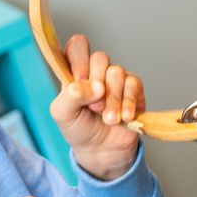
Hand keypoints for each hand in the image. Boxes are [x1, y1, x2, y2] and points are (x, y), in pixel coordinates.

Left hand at [50, 35, 143, 180]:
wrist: (101, 149)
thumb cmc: (78, 128)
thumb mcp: (62, 114)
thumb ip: (70, 96)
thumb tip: (93, 86)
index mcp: (75, 71)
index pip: (77, 46)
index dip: (79, 59)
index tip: (79, 79)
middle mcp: (96, 71)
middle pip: (100, 58)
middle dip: (96, 85)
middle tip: (93, 107)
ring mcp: (116, 79)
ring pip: (117, 72)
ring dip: (112, 100)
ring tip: (108, 119)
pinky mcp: (134, 89)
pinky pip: (134, 84)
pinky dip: (128, 103)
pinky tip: (124, 118)